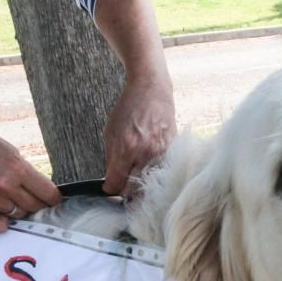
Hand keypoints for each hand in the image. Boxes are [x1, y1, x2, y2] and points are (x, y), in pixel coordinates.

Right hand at [0, 118, 60, 232]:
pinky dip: (0, 225)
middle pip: (34, 207)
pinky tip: (2, 217)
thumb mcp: (10, 150)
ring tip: (11, 199)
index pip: (47, 193)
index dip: (54, 198)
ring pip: (16, 215)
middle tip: (31, 198)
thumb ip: (25, 171)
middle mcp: (4, 185)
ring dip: (17, 210)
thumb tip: (41, 189)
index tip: (54, 199)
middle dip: (37, 204)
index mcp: (17, 168)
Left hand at [102, 71, 175, 196]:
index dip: (109, 188)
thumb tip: (112, 179)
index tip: (109, 187)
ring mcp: (161, 153)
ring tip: (135, 179)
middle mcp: (145, 154)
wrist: (151, 89)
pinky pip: (162, 173)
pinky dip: (154, 174)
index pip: (115, 184)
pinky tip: (149, 168)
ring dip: (141, 185)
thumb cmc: (129, 108)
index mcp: (126, 149)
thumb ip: (111, 158)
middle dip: (124, 191)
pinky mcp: (173, 151)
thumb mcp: (110, 131)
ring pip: (150, 185)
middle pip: (133, 190)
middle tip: (121, 185)